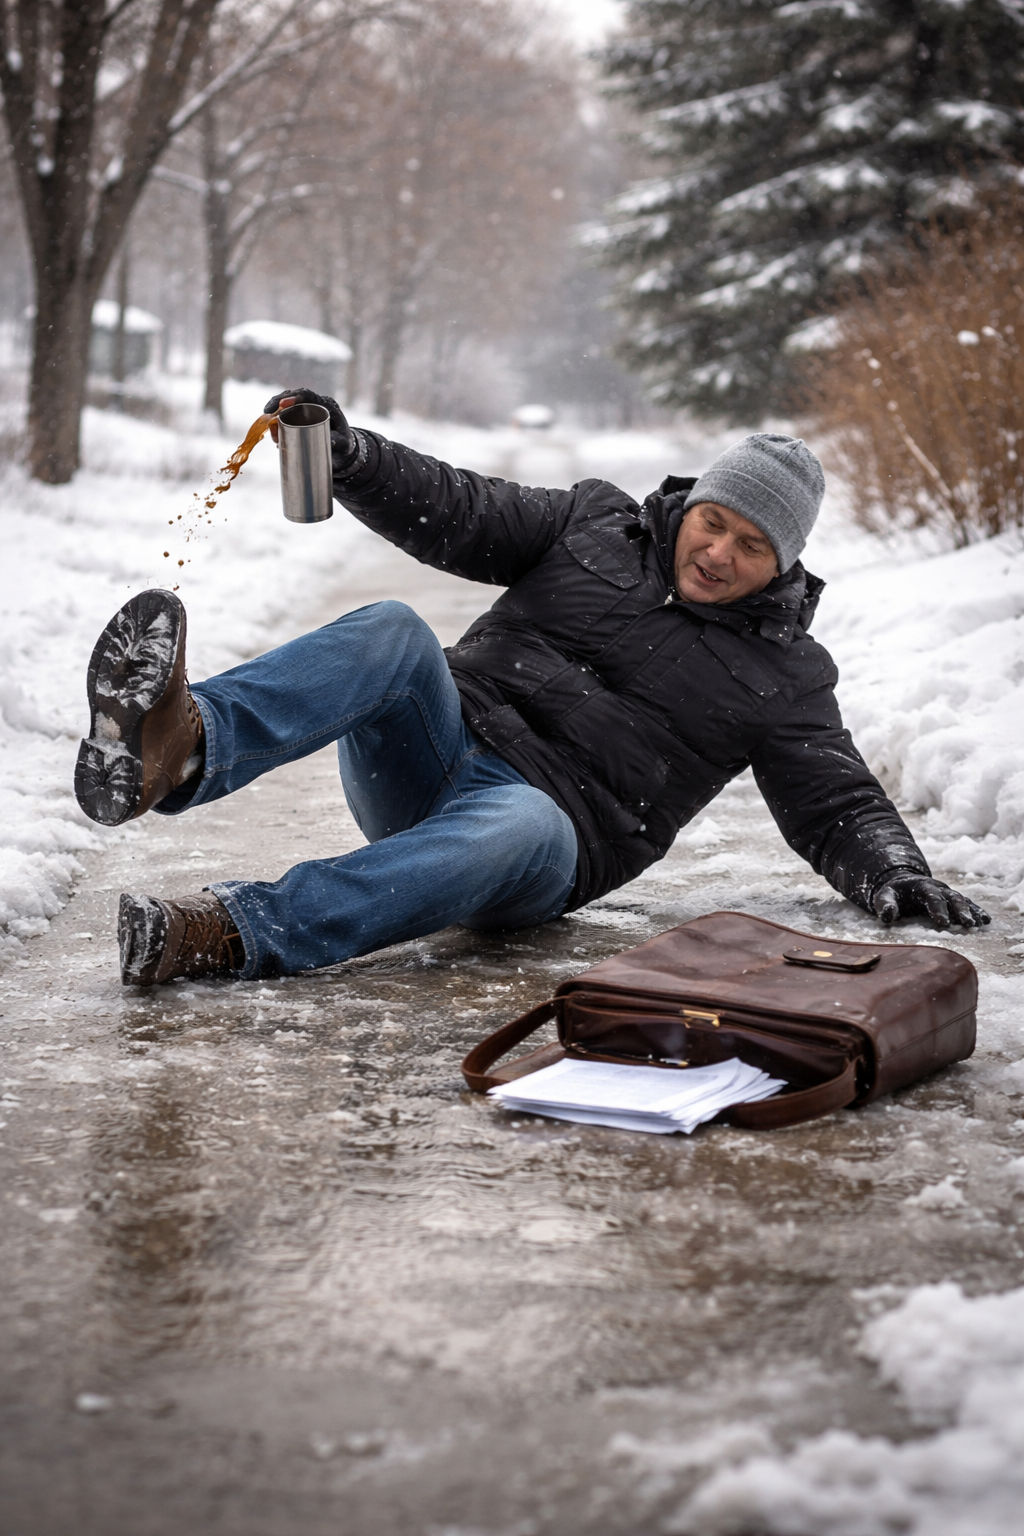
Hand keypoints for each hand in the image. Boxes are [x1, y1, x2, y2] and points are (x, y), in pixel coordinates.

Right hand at [263, 387, 358, 473]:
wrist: (343, 448)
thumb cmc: (345, 444)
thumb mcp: (344, 443)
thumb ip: (338, 442)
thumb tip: (330, 442)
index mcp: (327, 405)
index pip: (309, 395)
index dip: (295, 397)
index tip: (282, 404)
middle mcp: (316, 403)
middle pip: (294, 396)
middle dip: (278, 402)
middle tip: (267, 412)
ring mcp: (307, 409)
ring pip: (288, 404)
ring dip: (275, 411)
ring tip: (267, 424)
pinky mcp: (300, 417)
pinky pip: (286, 413)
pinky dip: (276, 418)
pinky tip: (269, 425)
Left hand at [872, 873, 990, 930]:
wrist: (903, 886)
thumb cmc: (893, 895)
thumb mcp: (884, 897)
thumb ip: (885, 905)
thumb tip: (887, 915)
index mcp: (921, 886)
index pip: (931, 897)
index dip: (938, 909)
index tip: (943, 922)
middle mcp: (938, 888)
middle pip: (952, 897)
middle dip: (960, 910)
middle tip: (967, 924)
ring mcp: (947, 893)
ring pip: (962, 900)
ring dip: (972, 911)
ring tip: (981, 923)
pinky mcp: (952, 900)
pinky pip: (967, 904)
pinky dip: (977, 911)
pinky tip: (986, 920)